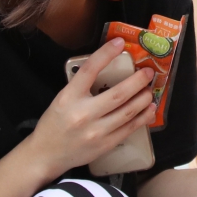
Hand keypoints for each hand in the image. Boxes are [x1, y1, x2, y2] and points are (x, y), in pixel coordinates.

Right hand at [18, 39, 154, 177]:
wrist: (46, 154)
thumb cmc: (55, 123)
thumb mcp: (62, 98)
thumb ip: (82, 86)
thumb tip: (110, 70)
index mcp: (69, 98)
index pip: (89, 70)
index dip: (105, 54)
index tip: (119, 43)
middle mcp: (83, 114)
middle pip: (118, 94)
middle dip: (138, 81)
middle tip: (148, 72)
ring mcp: (96, 131)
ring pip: (128, 112)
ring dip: (143, 99)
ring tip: (150, 90)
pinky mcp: (105, 145)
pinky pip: (129, 128)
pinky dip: (143, 117)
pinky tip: (149, 109)